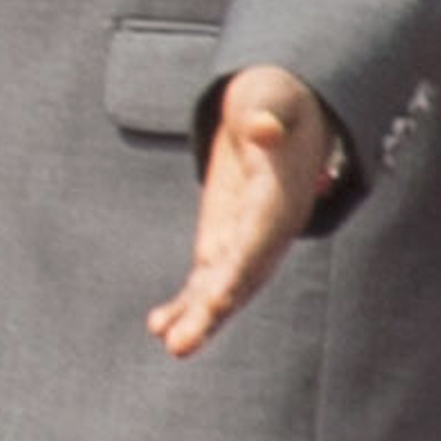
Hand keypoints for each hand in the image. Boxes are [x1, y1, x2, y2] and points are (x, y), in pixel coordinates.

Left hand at [146, 64, 338, 357]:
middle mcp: (268, 231)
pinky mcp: (224, 244)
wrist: (278, 111)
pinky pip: (205, 280)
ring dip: (197, 318)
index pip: (260, 240)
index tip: (217, 299)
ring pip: (223, 288)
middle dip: (212, 311)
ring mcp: (246, 242)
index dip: (239, 269)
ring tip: (169, 343)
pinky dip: (186, 304)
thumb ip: (269, 112)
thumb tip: (263, 128)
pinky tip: (158, 326)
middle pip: (242, 278)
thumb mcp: (274, 95)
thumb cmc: (276, 99)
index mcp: (281, 198)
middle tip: (181, 344)